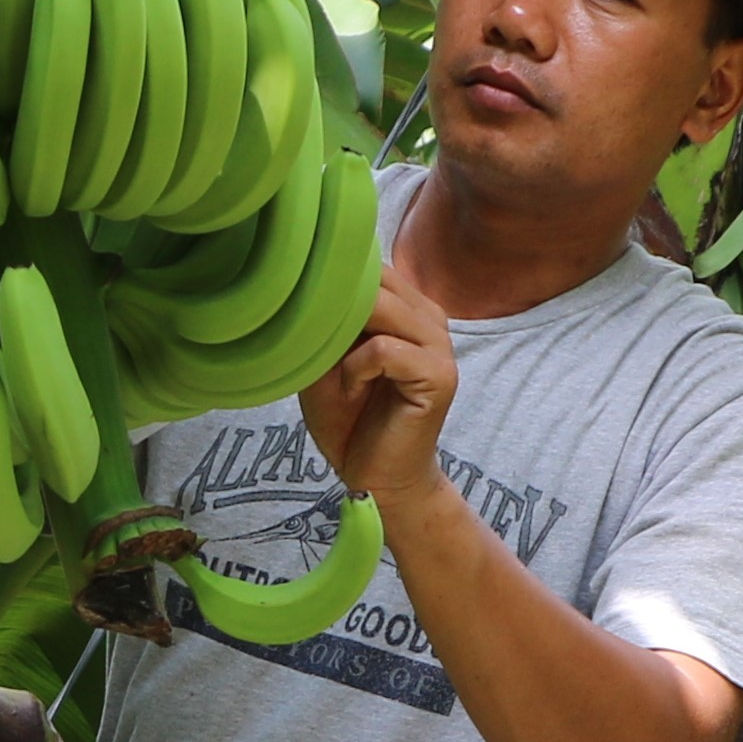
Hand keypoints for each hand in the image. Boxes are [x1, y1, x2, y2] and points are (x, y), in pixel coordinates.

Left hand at [297, 264, 456, 511]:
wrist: (375, 476)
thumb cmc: (347, 417)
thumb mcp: (324, 358)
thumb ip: (325, 318)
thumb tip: (304, 279)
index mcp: (407, 307)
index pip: (368, 265)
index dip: (330, 281)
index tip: (301, 309)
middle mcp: (430, 317)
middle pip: (373, 279)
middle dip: (332, 307)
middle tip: (315, 347)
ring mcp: (441, 345)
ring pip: (379, 306)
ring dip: (342, 340)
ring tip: (338, 374)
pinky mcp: (440, 375)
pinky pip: (383, 349)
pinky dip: (355, 369)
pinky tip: (352, 390)